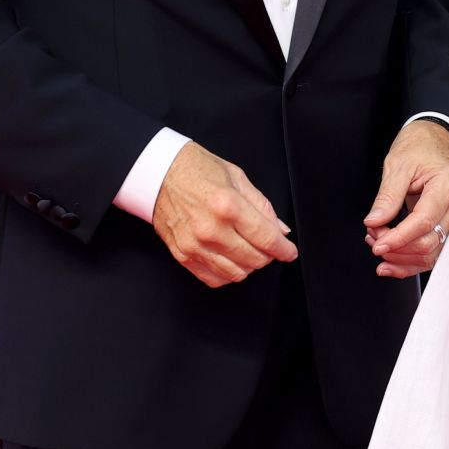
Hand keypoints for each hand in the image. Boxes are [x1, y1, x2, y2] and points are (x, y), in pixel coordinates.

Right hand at [150, 141, 295, 288]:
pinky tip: (230, 259)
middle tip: (267, 244)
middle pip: (254, 259)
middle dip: (268, 255)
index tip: (290, 252)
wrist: (159, 173)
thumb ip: (262, 206)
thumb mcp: (237, 177)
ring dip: (249, 265)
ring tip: (248, 249)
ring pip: (236, 273)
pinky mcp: (183, 255)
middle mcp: (211, 229)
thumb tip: (279, 230)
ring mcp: (195, 245)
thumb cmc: (196, 169)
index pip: (266, 238)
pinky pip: (214, 278)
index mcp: (228, 205)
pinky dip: (228, 273)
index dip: (284, 249)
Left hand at [363, 120, 448, 278]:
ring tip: (378, 248)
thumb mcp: (398, 164)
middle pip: (430, 242)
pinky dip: (412, 260)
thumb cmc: (420, 146)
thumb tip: (374, 222)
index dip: (399, 238)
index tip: (377, 244)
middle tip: (373, 239)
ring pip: (433, 253)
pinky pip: (433, 250)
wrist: (434, 138)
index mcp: (447, 185)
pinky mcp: (446, 224)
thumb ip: (387, 196)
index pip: (424, 221)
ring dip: (403, 258)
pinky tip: (393, 262)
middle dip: (397, 248)